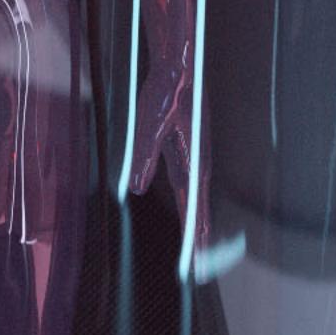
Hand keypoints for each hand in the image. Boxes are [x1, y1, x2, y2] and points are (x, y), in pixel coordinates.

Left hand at [128, 59, 234, 277]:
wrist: (180, 68)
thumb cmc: (166, 94)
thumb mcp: (150, 124)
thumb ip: (144, 155)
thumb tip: (136, 188)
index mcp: (192, 160)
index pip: (193, 206)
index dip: (193, 235)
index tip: (194, 260)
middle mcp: (199, 161)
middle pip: (198, 207)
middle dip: (199, 237)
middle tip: (198, 265)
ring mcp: (197, 155)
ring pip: (196, 196)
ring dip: (196, 220)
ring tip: (195, 245)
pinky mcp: (191, 147)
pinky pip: (192, 182)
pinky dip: (191, 201)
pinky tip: (187, 205)